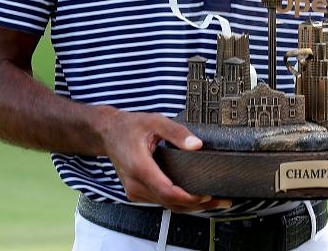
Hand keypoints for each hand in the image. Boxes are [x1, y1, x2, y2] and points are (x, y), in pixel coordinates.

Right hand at [101, 109, 231, 212]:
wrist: (107, 133)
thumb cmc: (129, 127)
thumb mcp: (154, 121)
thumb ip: (176, 132)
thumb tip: (197, 145)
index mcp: (140, 167)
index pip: (167, 191)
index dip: (188, 197)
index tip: (206, 194)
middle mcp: (135, 184)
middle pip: (169, 203)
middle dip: (196, 205)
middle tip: (220, 200)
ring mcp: (134, 191)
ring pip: (165, 206)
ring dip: (188, 206)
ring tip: (213, 201)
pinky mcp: (136, 193)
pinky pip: (160, 202)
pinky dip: (177, 203)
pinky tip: (193, 198)